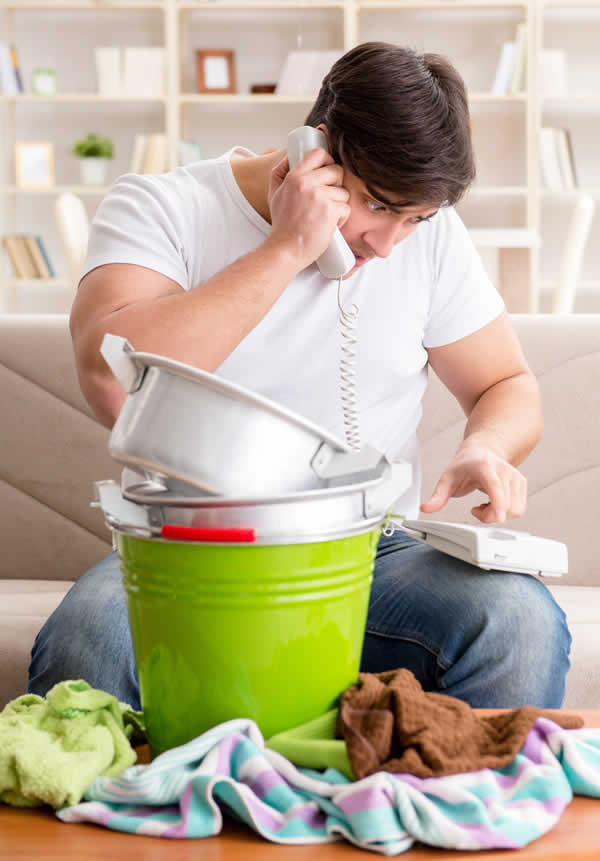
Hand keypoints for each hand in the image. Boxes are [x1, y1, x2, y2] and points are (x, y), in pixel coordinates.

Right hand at [266, 146, 350, 270]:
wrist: (286, 249)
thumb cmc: (282, 225)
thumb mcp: (274, 194)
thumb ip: (280, 173)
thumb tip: (289, 157)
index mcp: (294, 177)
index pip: (318, 154)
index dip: (327, 160)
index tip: (327, 170)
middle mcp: (307, 184)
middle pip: (336, 171)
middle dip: (336, 185)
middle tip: (328, 198)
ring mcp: (320, 197)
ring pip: (343, 191)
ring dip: (338, 204)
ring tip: (325, 215)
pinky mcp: (330, 211)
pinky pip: (346, 208)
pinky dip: (341, 219)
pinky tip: (329, 225)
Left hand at [419, 442, 526, 522]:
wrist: (482, 451)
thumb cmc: (464, 465)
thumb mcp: (447, 479)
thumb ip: (437, 496)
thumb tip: (425, 508)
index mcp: (485, 467)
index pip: (495, 487)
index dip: (497, 504)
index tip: (498, 517)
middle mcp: (504, 470)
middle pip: (505, 506)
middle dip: (489, 516)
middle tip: (476, 510)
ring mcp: (516, 477)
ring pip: (515, 510)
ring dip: (498, 515)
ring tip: (485, 505)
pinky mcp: (522, 484)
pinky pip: (519, 508)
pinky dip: (506, 512)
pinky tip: (494, 503)